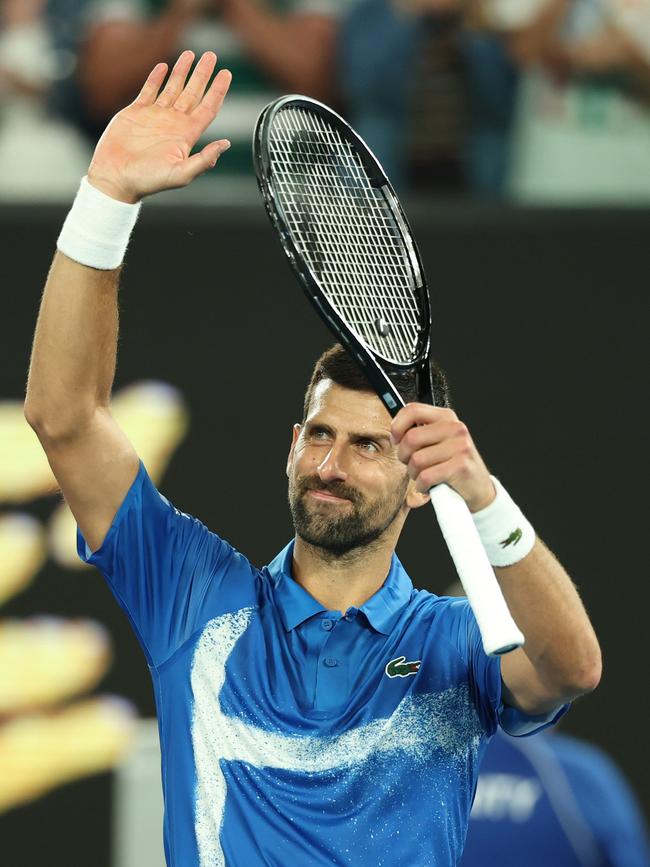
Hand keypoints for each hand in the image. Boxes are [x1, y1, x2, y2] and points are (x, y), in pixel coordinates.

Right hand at [87, 50, 231, 202]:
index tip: (226, 73)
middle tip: (212, 56)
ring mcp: (155, 117)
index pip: (207, 108)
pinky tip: (164, 66)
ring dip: (182, 71)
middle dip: (203, 74)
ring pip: (173, 87)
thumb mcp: (181, 174)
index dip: (218, 90)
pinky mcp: (136, 113)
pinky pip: (149, 90)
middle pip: (193, 93)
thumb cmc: (148, 181)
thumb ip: (204, 159)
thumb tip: (225, 144)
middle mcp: (173, 123)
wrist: (116, 178)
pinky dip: (156, 77)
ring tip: (190, 53)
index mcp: (186, 136)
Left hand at [390, 404, 494, 511]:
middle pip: (411, 438)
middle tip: (411, 463)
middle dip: (404, 456)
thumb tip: (395, 432)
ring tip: (423, 475)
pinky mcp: (461, 466)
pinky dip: (422, 485)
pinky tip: (428, 485)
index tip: (396, 440)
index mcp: (446, 417)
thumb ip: (419, 431)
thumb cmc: (452, 463)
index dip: (397, 426)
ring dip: (413, 473)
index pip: (412, 410)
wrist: (478, 486)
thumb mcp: (438, 440)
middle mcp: (455, 428)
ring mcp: (460, 446)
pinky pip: (426, 476)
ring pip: (417, 460)